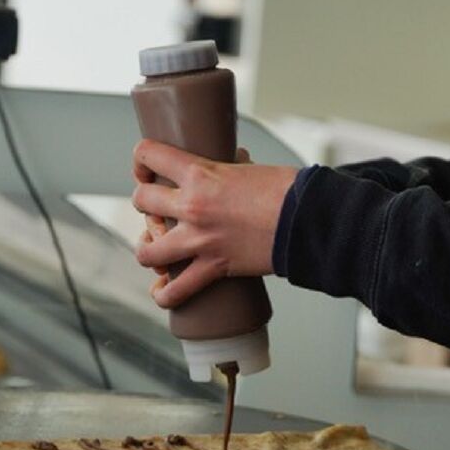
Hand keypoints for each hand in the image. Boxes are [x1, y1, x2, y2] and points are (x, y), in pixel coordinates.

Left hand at [132, 139, 297, 308]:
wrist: (308, 220)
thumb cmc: (287, 190)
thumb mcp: (248, 168)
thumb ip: (227, 169)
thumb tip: (230, 165)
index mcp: (200, 174)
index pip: (148, 155)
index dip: (141, 160)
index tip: (146, 169)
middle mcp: (192, 206)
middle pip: (142, 200)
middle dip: (145, 203)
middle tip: (157, 208)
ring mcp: (200, 240)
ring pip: (147, 250)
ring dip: (146, 248)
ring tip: (153, 248)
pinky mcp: (213, 268)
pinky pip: (176, 290)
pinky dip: (165, 294)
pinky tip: (162, 290)